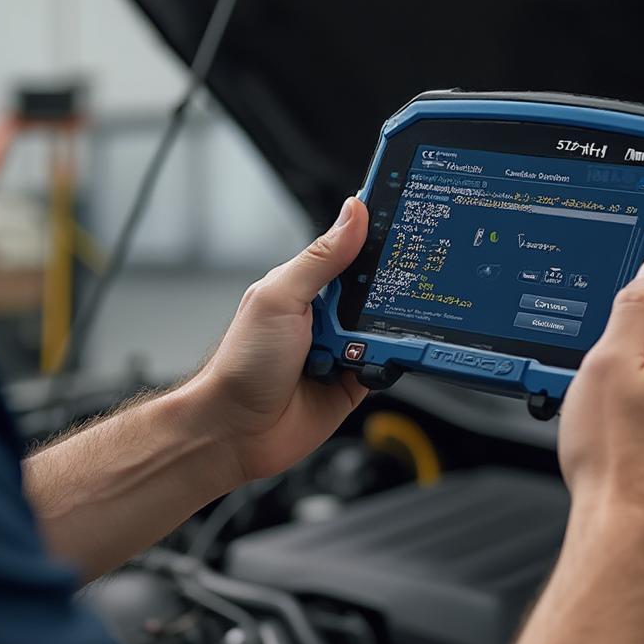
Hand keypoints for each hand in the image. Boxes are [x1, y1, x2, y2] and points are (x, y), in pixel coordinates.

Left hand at [192, 198, 369, 481]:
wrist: (236, 431)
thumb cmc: (242, 363)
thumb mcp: (281, 297)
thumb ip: (321, 258)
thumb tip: (354, 213)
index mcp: (305, 286)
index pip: (351, 251)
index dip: (376, 238)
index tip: (407, 220)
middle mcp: (325, 315)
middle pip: (377, 290)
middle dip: (388, 292)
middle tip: (390, 292)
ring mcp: (341, 349)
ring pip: (386, 329)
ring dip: (383, 333)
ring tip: (360, 341)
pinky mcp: (355, 382)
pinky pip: (387, 366)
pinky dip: (387, 364)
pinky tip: (373, 364)